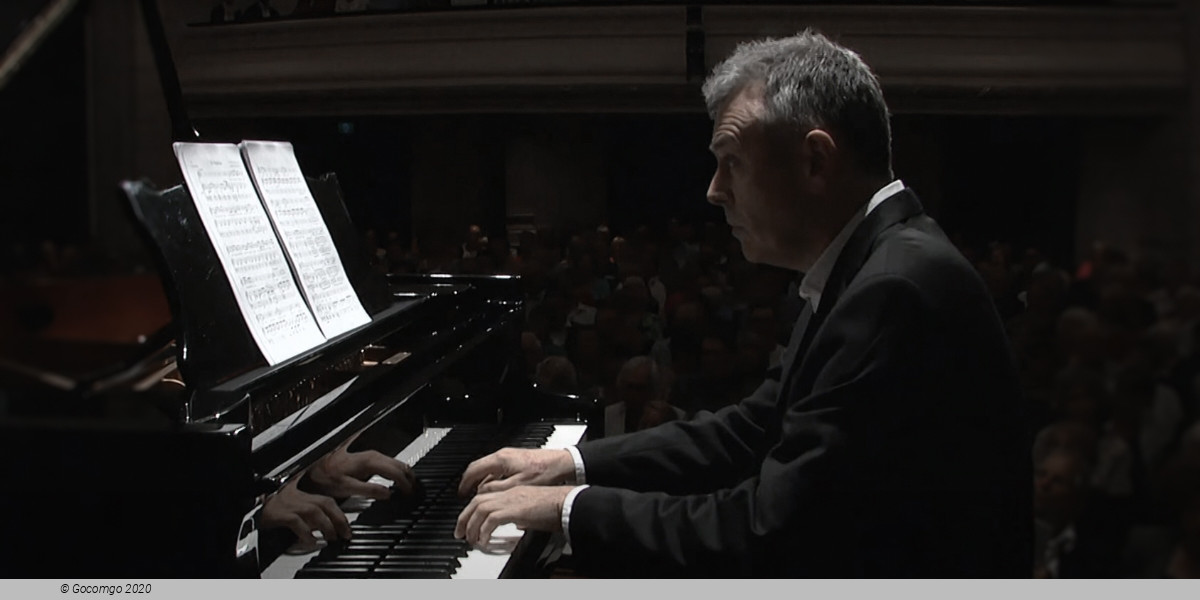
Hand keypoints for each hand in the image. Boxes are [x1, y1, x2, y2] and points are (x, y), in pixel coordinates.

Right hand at [261, 476, 351, 545]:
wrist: (251, 510)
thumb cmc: (271, 511)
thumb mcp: (292, 509)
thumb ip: (308, 516)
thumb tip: (326, 528)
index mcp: (302, 494)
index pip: (326, 500)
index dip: (339, 512)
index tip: (347, 526)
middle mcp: (297, 496)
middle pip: (325, 503)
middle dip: (339, 518)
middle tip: (346, 534)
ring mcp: (289, 504)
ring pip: (314, 510)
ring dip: (327, 525)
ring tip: (332, 538)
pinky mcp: (279, 513)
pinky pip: (296, 522)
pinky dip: (306, 532)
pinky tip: (311, 541)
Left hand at [307, 439, 415, 499]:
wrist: (314, 467)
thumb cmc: (326, 477)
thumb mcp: (346, 487)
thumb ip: (368, 490)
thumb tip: (388, 493)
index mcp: (370, 462)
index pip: (397, 472)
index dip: (407, 484)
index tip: (411, 495)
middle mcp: (373, 456)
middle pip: (401, 465)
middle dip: (411, 479)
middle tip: (416, 493)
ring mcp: (371, 456)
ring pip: (397, 463)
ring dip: (406, 475)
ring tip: (410, 488)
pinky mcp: (369, 459)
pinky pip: (390, 464)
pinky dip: (398, 473)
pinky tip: (398, 481)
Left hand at [453, 485, 571, 547]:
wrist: (566, 502)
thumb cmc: (555, 507)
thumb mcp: (533, 510)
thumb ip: (521, 515)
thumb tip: (516, 524)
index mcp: (512, 491)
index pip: (485, 497)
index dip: (472, 510)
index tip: (468, 522)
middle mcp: (508, 493)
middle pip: (477, 501)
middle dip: (464, 517)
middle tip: (460, 532)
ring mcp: (510, 499)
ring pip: (480, 508)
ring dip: (471, 525)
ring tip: (470, 539)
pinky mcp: (514, 509)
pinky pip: (491, 520)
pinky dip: (484, 530)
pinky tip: (484, 540)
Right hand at [456, 447, 574, 496]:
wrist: (563, 463)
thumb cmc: (544, 473)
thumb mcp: (517, 486)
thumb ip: (496, 489)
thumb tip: (481, 493)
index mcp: (500, 460)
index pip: (473, 469)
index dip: (464, 483)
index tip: (461, 493)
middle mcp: (503, 454)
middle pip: (478, 467)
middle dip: (470, 481)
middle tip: (466, 494)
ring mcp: (510, 455)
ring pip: (488, 467)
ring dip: (481, 479)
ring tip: (478, 493)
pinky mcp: (517, 458)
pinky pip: (497, 467)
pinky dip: (490, 477)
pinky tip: (495, 487)